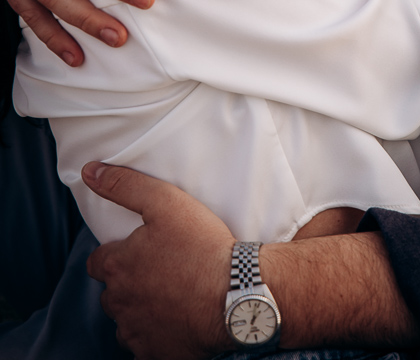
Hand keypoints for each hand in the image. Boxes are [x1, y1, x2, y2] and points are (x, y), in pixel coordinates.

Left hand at [83, 162, 232, 359]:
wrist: (236, 292)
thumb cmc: (202, 246)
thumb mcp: (164, 201)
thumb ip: (125, 185)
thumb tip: (90, 172)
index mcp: (117, 266)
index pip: (97, 262)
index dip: (115, 254)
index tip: (137, 250)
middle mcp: (120, 302)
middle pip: (112, 293)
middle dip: (127, 283)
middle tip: (159, 270)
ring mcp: (136, 332)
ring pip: (127, 321)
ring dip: (139, 310)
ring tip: (170, 294)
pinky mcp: (155, 353)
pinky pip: (145, 346)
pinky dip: (155, 335)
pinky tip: (175, 320)